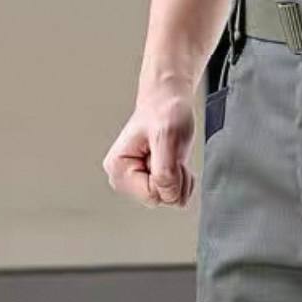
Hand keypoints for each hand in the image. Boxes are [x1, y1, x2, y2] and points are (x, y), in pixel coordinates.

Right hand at [103, 82, 196, 206]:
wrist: (168, 102)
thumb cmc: (164, 112)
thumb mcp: (166, 138)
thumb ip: (165, 171)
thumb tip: (167, 194)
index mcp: (118, 169)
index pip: (153, 195)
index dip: (168, 177)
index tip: (165, 154)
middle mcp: (124, 180)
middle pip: (162, 199)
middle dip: (175, 178)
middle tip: (170, 153)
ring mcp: (137, 183)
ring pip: (171, 198)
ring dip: (180, 178)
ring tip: (171, 154)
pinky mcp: (151, 183)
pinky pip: (176, 195)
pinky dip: (183, 179)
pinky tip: (174, 161)